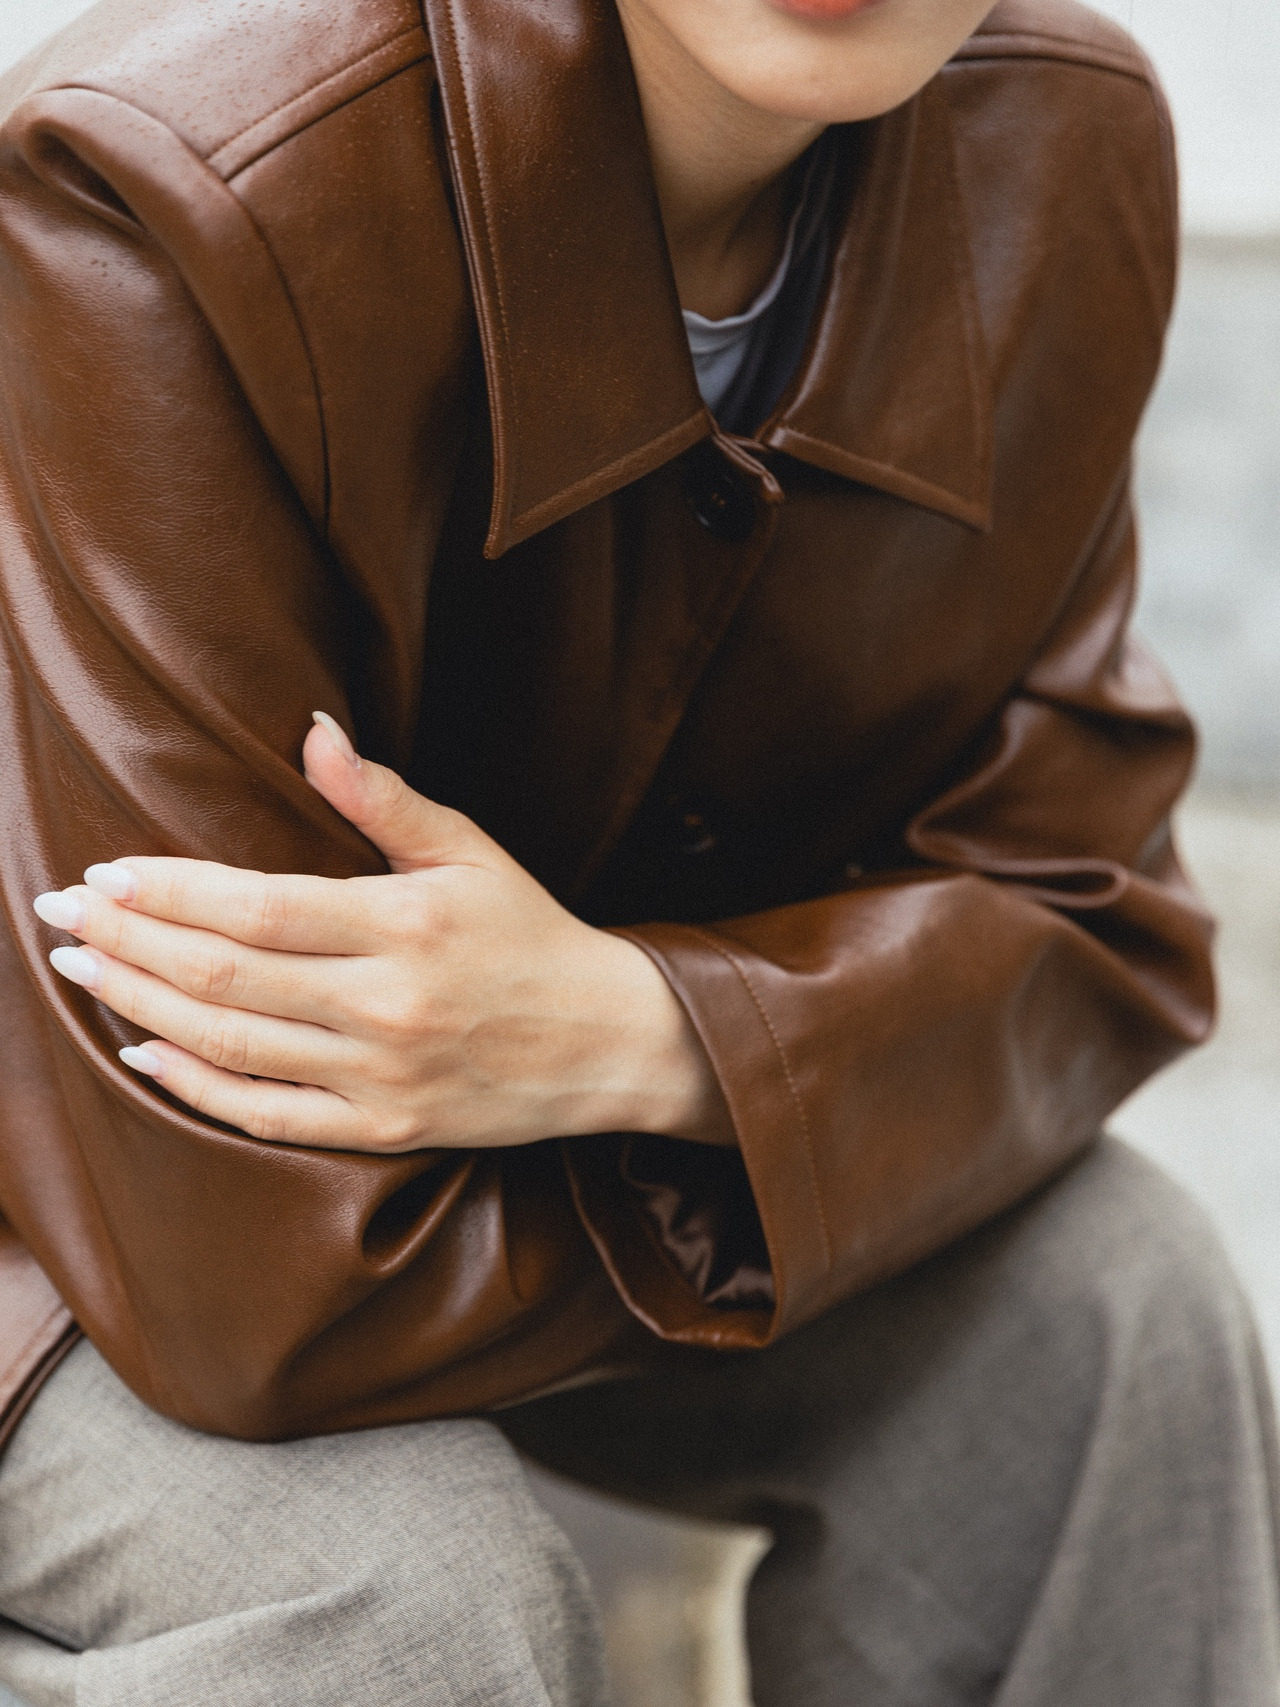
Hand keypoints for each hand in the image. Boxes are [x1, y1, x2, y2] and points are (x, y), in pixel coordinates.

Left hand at [32, 714, 734, 1153]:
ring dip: (141, 1005)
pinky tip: (143, 1054)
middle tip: (57, 915)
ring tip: (81, 969)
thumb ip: (384, 798)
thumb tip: (310, 729)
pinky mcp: (382, 1127)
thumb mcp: (470, 851)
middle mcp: (386, 1003)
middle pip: (224, 974)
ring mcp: (380, 1074)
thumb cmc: (532, 934)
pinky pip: (266, 1115)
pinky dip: (195, 1087)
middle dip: (126, 942)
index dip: (168, 890)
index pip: (257, 904)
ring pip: (230, 1043)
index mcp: (405, 923)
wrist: (607, 1042)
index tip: (102, 873)